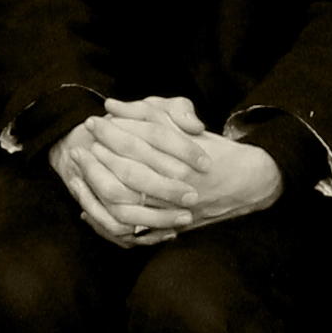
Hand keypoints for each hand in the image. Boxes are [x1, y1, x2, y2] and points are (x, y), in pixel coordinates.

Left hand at [50, 97, 281, 245]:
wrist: (249, 183)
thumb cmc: (215, 149)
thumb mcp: (187, 124)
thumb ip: (153, 112)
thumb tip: (113, 105)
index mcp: (183, 153)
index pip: (141, 139)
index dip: (115, 130)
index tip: (95, 122)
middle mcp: (178, 180)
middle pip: (130, 171)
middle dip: (102, 157)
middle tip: (82, 144)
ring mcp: (175, 206)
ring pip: (129, 200)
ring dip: (101, 186)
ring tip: (82, 170)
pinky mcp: (172, 224)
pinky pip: (135, 226)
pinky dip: (111, 216)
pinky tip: (89, 207)